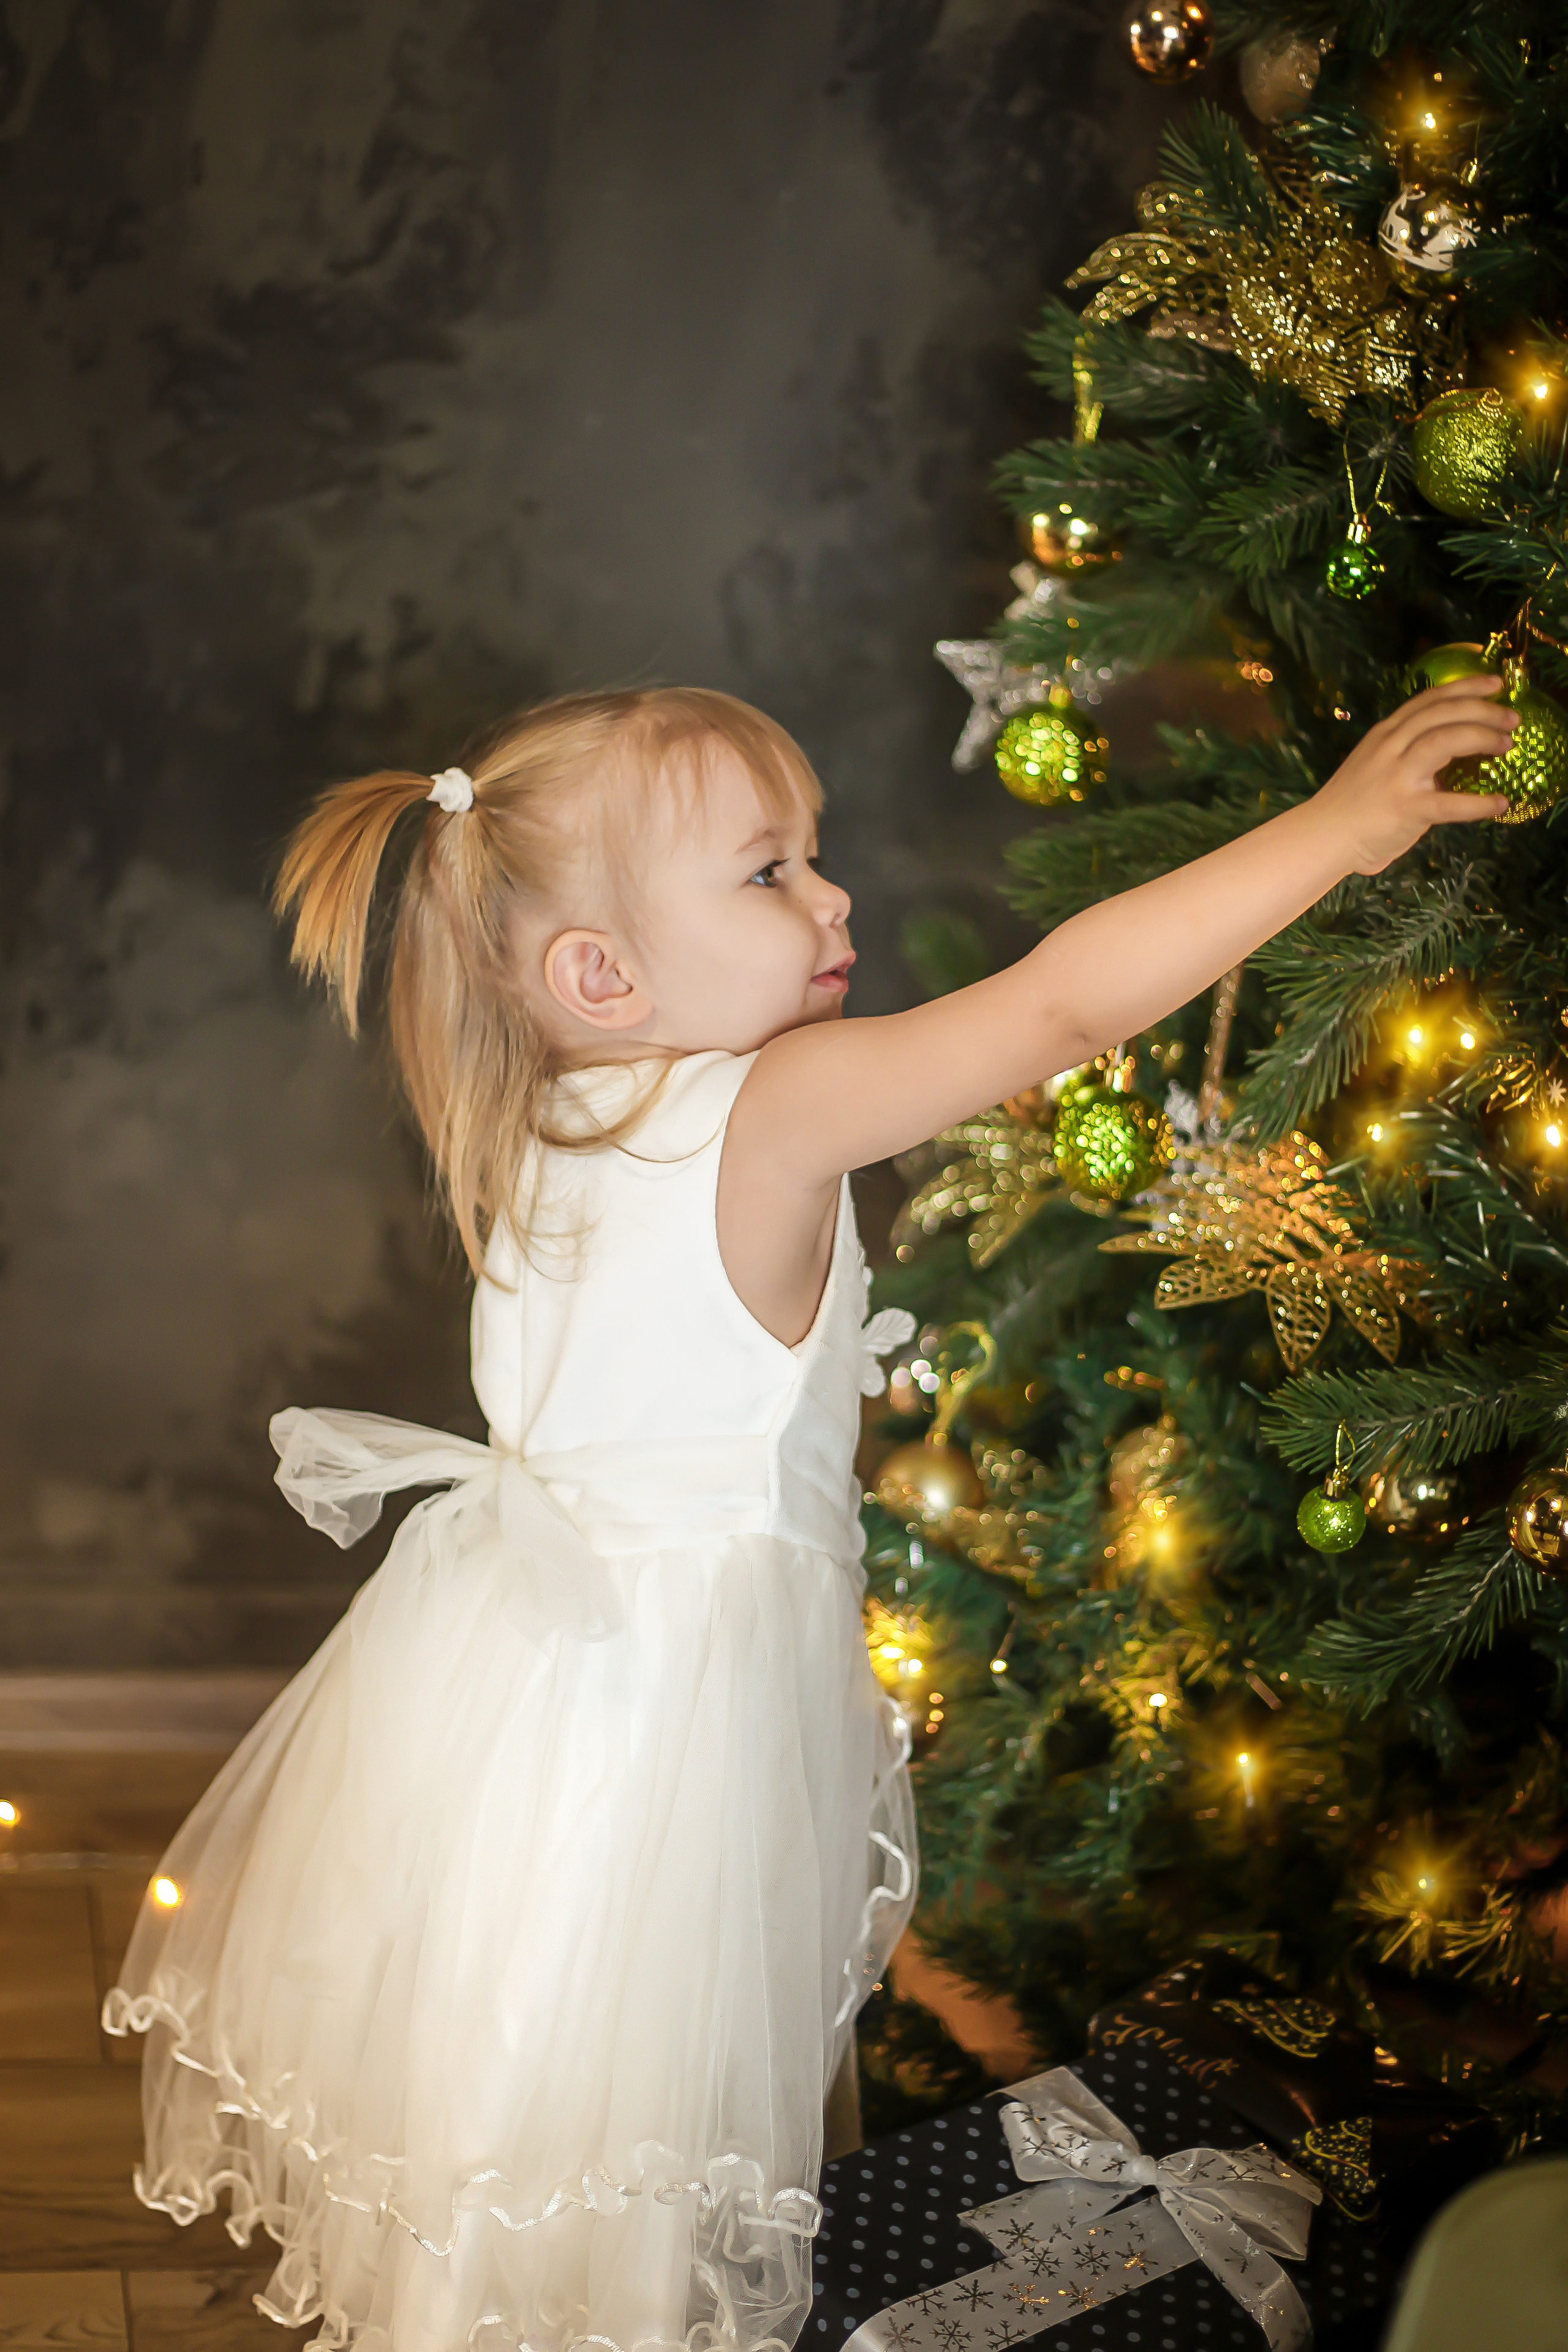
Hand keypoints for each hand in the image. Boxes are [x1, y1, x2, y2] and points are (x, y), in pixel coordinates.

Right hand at [1313, 670, 1517, 873]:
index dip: (1464, 687)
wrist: (1322, 836)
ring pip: (1445, 739)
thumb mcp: (1375, 763)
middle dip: (1483, 709)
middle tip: (1512, 717)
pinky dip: (1478, 803)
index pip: (1428, 700)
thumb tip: (1449, 751)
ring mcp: (1397, 776)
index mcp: (1385, 734)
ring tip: (1506, 744)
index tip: (1494, 683)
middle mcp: (1391, 746)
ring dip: (1482, 736)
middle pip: (1442, 712)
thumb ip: (1406, 752)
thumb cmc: (1350, 804)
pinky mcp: (1405, 808)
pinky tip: (1499, 804)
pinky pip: (1449, 803)